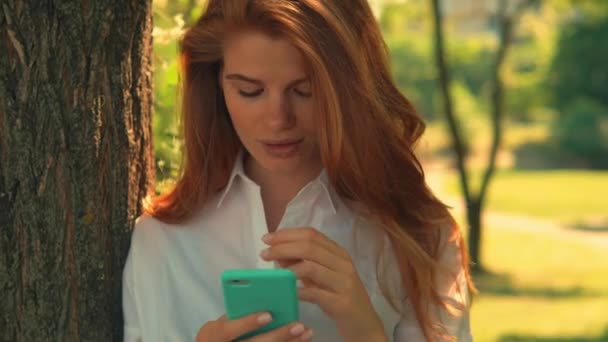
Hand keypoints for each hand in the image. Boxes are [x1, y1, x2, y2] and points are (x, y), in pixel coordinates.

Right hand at [195, 312, 313, 341]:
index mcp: (212, 336)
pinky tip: (302, 341)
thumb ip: (236, 314)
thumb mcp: (220, 324)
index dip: (248, 323)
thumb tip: (262, 298)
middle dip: (278, 335)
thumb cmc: (220, 336)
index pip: (228, 330)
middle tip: (298, 325)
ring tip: (306, 332)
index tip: (268, 315)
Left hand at [260, 228, 387, 341]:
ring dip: (287, 266)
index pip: (311, 234)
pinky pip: (314, 292)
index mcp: (338, 253)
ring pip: (311, 266)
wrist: (364, 323)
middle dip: (283, 247)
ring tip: (272, 270)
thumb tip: (279, 253)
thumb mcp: (322, 277)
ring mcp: (344, 282)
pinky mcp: (341, 302)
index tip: (267, 238)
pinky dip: (297, 289)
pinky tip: (287, 291)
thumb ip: (304, 264)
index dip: (287, 234)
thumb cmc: (340, 297)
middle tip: (264, 253)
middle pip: (309, 246)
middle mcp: (343, 263)